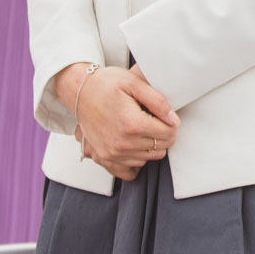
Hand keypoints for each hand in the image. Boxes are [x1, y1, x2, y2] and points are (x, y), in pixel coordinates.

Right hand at [54, 63, 177, 180]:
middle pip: (161, 148)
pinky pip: (130, 171)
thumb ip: (158, 102)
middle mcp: (122, 144)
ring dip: (150, 146)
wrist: (80, 91)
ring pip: (148, 158)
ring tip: (141, 128)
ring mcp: (112, 154)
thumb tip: (174, 120)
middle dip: (162, 134)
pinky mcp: (104, 158)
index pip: (168, 134)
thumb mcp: (134, 83)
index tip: (165, 116)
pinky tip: (135, 145)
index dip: (171, 124)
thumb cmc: (106, 84)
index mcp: (132, 124)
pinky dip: (136, 159)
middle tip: (153, 120)